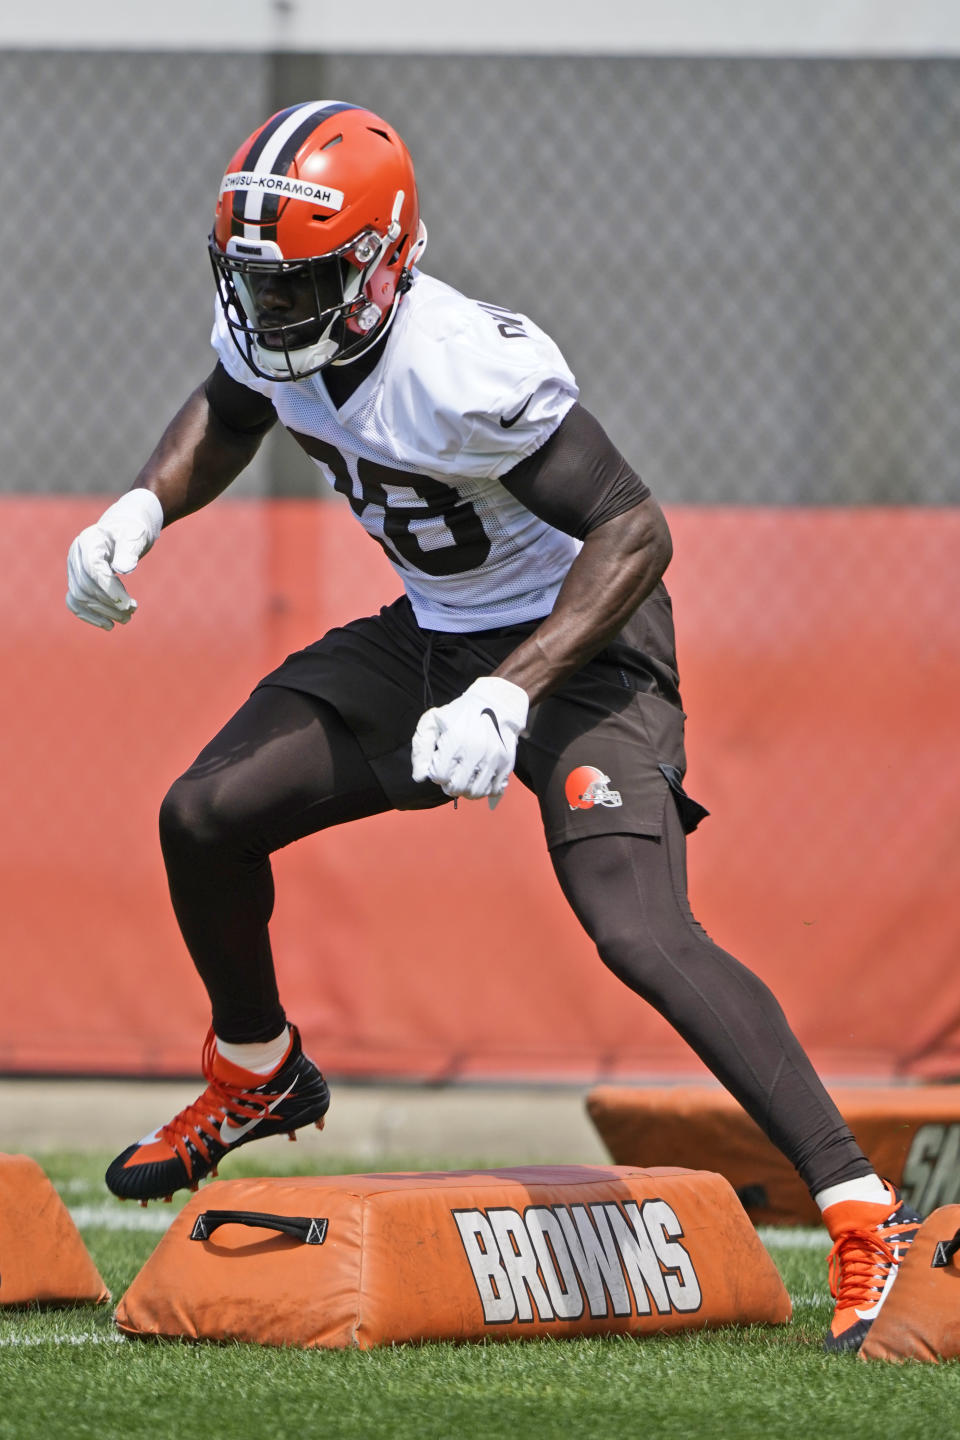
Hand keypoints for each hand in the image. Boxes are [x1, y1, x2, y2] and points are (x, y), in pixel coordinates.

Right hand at [66, 489, 163, 629]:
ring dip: (103, 612)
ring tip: (127, 618)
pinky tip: (108, 625)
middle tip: (132, 612)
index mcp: (88, 541)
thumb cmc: (132, 531)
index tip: (128, 604)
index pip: (93, 569)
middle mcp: (76, 555)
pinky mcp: (76, 580)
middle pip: (86, 586)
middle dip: (109, 603)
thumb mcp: (135, 536)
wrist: (124, 529)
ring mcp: (73, 568)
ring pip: (80, 597)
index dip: (109, 589)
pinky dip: (89, 615)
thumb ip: (129, 550)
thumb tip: (124, 568)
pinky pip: (75, 602)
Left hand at [411, 676, 528, 806]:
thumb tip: (420, 777)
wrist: (495, 703)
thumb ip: (420, 749)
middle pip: (457, 788)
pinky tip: (479, 779)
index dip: (435, 773)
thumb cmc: (459, 714)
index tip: (439, 764)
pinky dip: (485, 790)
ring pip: (476, 793)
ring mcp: (494, 758)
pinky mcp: (507, 763)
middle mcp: (476, 750)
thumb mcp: (432, 722)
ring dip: (466, 790)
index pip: (440, 776)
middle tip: (450, 774)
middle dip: (449, 785)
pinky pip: (494, 790)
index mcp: (455, 739)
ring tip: (464, 778)